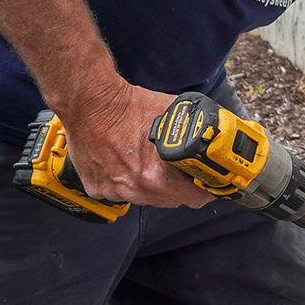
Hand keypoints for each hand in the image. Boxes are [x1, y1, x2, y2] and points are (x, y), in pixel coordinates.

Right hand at [57, 81, 213, 208]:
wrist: (92, 103)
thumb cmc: (129, 106)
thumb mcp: (175, 115)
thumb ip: (195, 130)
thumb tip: (212, 134)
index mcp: (156, 176)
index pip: (193, 199)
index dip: (204, 192)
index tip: (206, 186)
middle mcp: (134, 188)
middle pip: (170, 201)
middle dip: (179, 188)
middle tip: (181, 172)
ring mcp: (114, 190)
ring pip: (145, 199)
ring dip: (153, 187)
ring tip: (151, 164)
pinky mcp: (97, 187)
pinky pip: (120, 193)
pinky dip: (127, 182)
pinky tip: (128, 163)